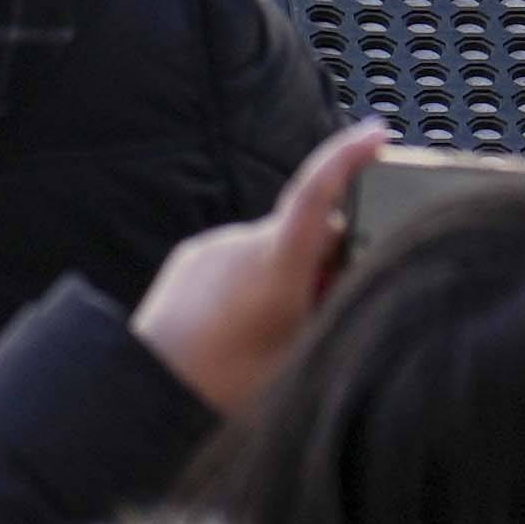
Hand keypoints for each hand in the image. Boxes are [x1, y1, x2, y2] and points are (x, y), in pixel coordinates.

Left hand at [136, 126, 396, 415]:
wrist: (149, 388)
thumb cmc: (227, 384)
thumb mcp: (302, 356)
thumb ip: (332, 309)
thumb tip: (349, 276)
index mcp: (276, 264)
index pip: (317, 193)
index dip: (348, 157)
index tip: (374, 135)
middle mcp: (241, 242)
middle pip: (306, 230)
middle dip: (325, 258)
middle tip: (322, 309)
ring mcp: (213, 246)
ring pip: (272, 248)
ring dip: (285, 276)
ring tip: (268, 332)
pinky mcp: (192, 257)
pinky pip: (237, 258)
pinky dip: (251, 280)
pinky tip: (238, 325)